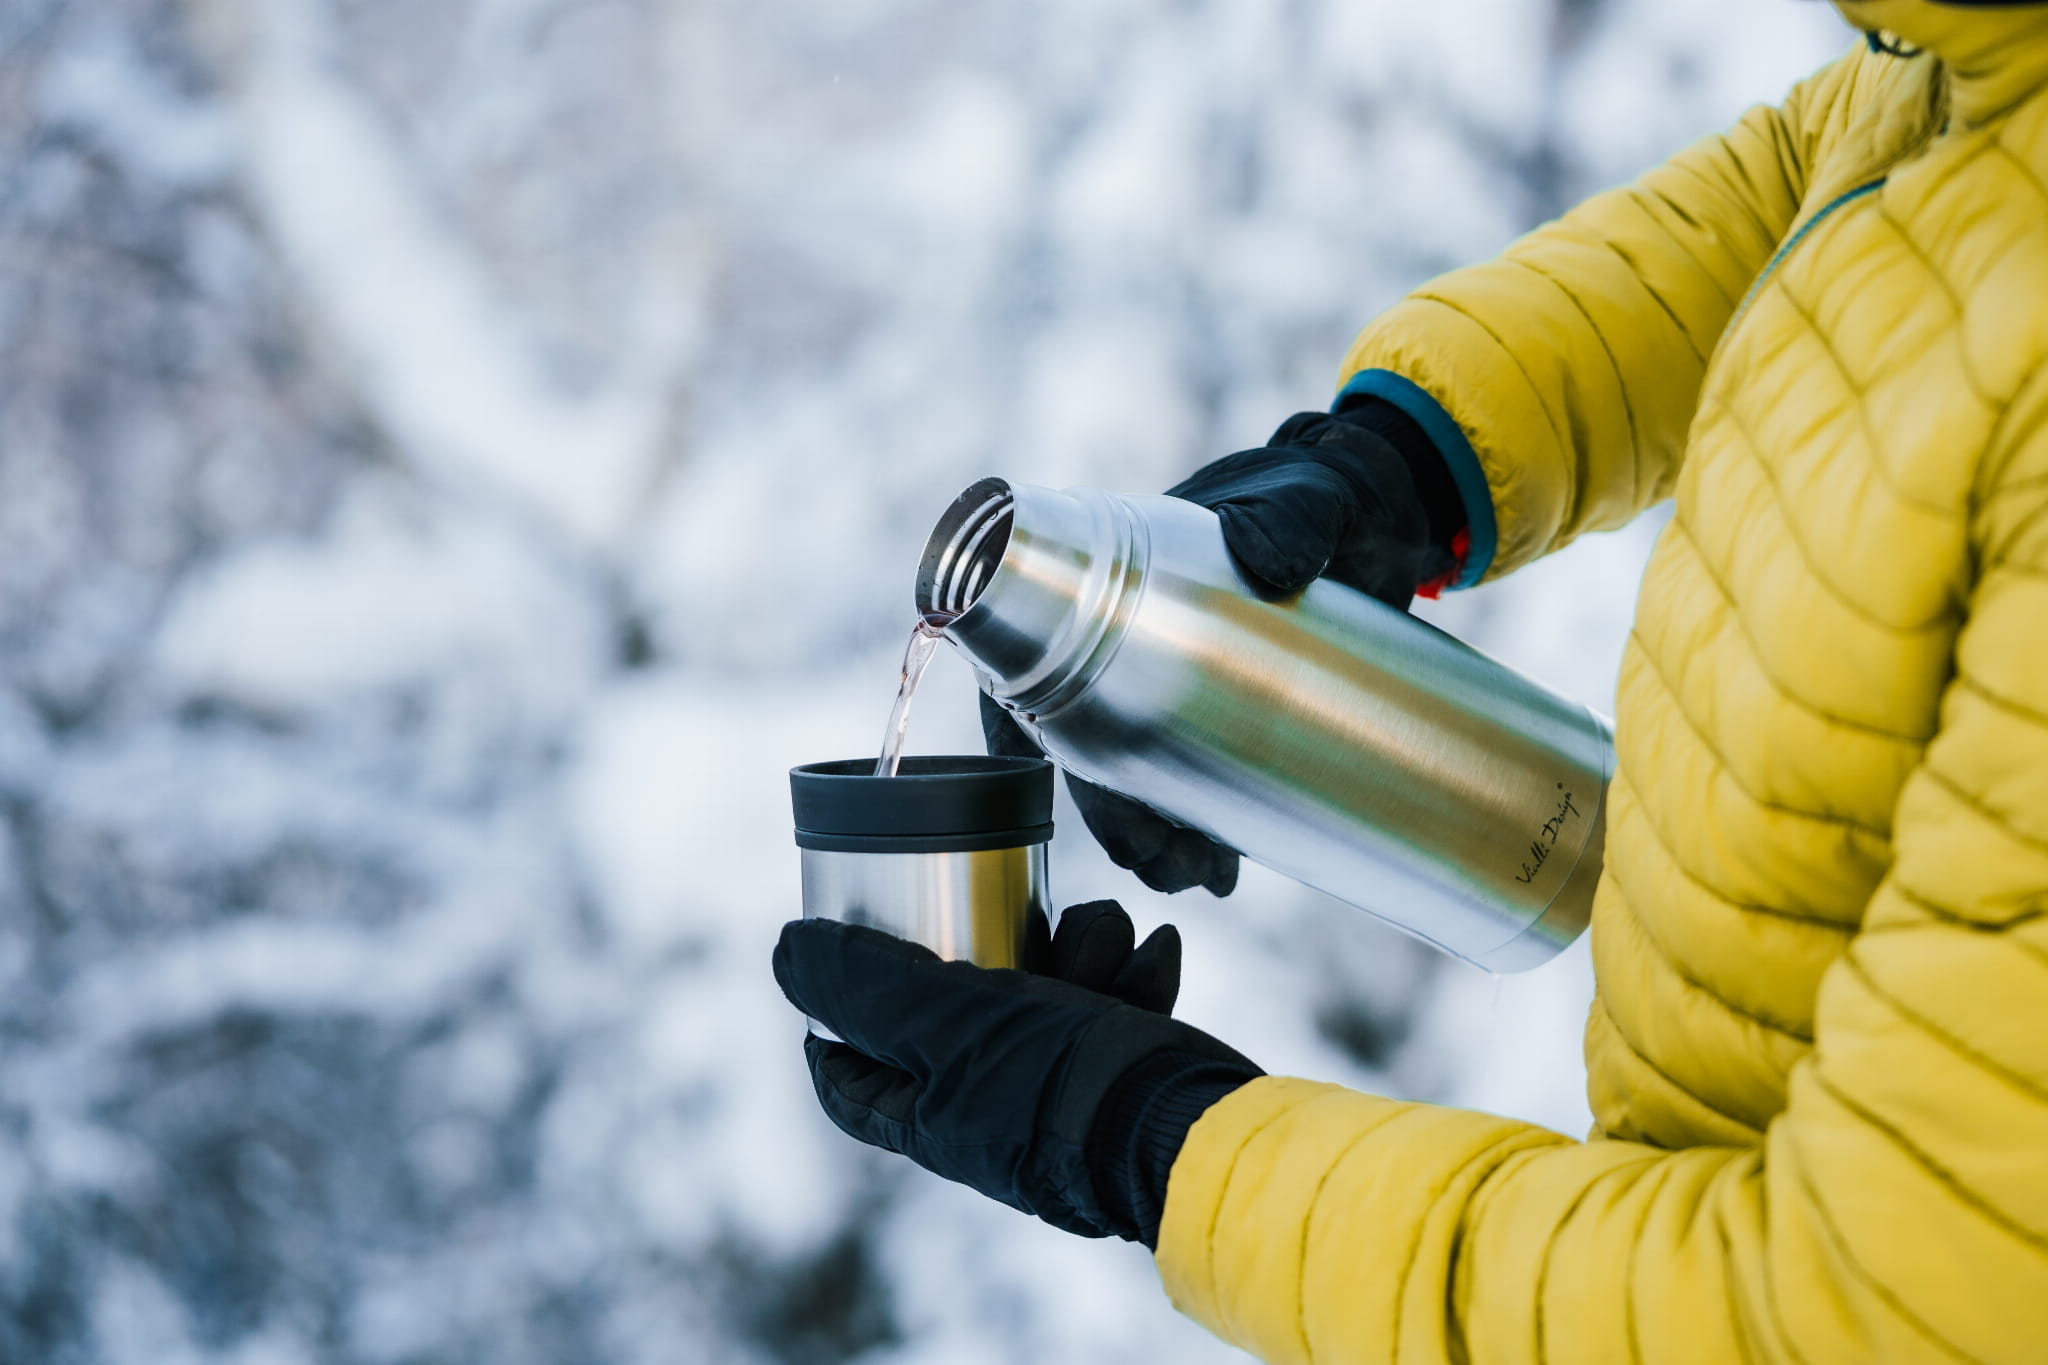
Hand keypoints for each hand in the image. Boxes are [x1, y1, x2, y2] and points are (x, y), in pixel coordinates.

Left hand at [773, 902, 1259, 1242]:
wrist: (1193, 1126)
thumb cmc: (1061, 1082)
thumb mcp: (949, 1020)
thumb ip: (867, 983)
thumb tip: (788, 949)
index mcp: (927, 1113)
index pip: (849, 1069)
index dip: (838, 1007)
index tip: (849, 943)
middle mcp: (985, 1108)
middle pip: (958, 1004)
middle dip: (1002, 945)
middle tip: (1031, 919)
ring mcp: (1055, 1091)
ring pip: (1044, 986)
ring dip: (1082, 948)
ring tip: (1111, 939)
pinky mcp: (1117, 1070)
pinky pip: (1110, 1002)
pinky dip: (1132, 975)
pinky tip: (1153, 957)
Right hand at [981, 402, 1460, 894]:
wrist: (1392, 515)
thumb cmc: (1329, 489)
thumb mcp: (1312, 499)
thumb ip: (1293, 518)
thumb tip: (1267, 563)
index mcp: (1111, 583)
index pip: (1032, 661)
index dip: (1031, 734)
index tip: (1076, 790)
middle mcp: (1127, 641)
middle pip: (1081, 746)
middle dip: (1115, 819)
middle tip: (1169, 860)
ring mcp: (1174, 683)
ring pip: (1132, 779)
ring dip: (1155, 841)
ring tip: (1207, 875)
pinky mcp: (1224, 716)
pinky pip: (1187, 784)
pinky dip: (1198, 833)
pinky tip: (1226, 868)